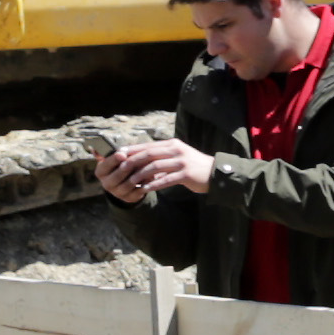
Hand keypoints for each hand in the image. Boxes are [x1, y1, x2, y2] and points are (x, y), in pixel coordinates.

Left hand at [97, 137, 216, 200]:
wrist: (214, 173)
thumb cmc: (193, 166)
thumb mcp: (177, 157)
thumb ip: (162, 157)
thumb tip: (141, 161)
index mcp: (172, 144)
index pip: (148, 145)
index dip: (133, 150)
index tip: (119, 155)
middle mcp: (176, 150)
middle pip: (149, 154)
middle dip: (133, 161)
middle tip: (121, 168)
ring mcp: (181, 161)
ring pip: (155, 166)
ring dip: (141, 174)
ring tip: (131, 181)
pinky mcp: (186, 174)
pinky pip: (166, 179)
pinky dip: (154, 184)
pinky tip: (145, 190)